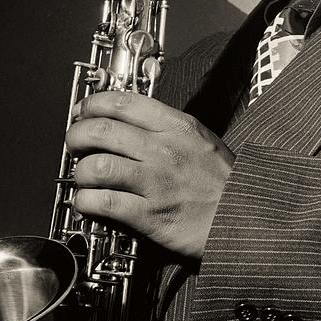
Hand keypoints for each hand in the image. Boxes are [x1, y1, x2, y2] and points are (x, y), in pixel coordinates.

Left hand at [65, 91, 233, 259]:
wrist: (246, 218)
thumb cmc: (225, 182)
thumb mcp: (201, 139)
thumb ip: (167, 127)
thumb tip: (129, 121)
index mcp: (177, 126)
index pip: (121, 103)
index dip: (91, 105)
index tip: (82, 112)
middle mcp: (163, 149)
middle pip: (100, 131)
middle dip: (76, 136)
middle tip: (75, 145)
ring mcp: (155, 182)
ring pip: (96, 167)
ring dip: (80, 173)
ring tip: (85, 178)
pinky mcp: (150, 215)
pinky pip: (103, 203)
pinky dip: (87, 202)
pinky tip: (89, 202)